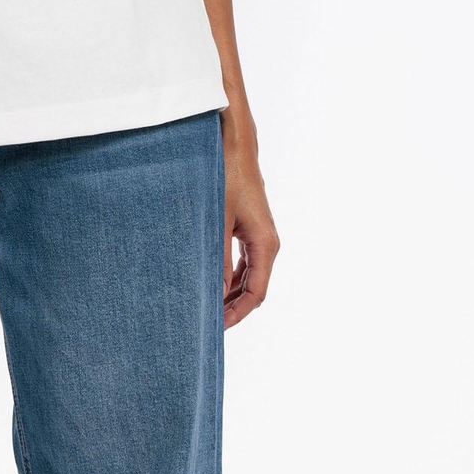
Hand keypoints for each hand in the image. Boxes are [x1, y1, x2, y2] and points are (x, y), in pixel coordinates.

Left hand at [220, 112, 280, 328]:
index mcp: (265, 243)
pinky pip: (243, 259)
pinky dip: (230, 273)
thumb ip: (218, 259)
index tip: (216, 328)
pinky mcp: (249, 225)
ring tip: (206, 306)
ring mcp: (259, 233)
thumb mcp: (218, 221)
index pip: (256, 293)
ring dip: (230, 291)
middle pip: (254, 287)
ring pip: (248, 274)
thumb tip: (214, 293)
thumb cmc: (225, 177)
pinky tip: (212, 279)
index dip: (237, 313)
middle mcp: (267, 242)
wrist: (233, 144)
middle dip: (232, 306)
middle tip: (207, 322)